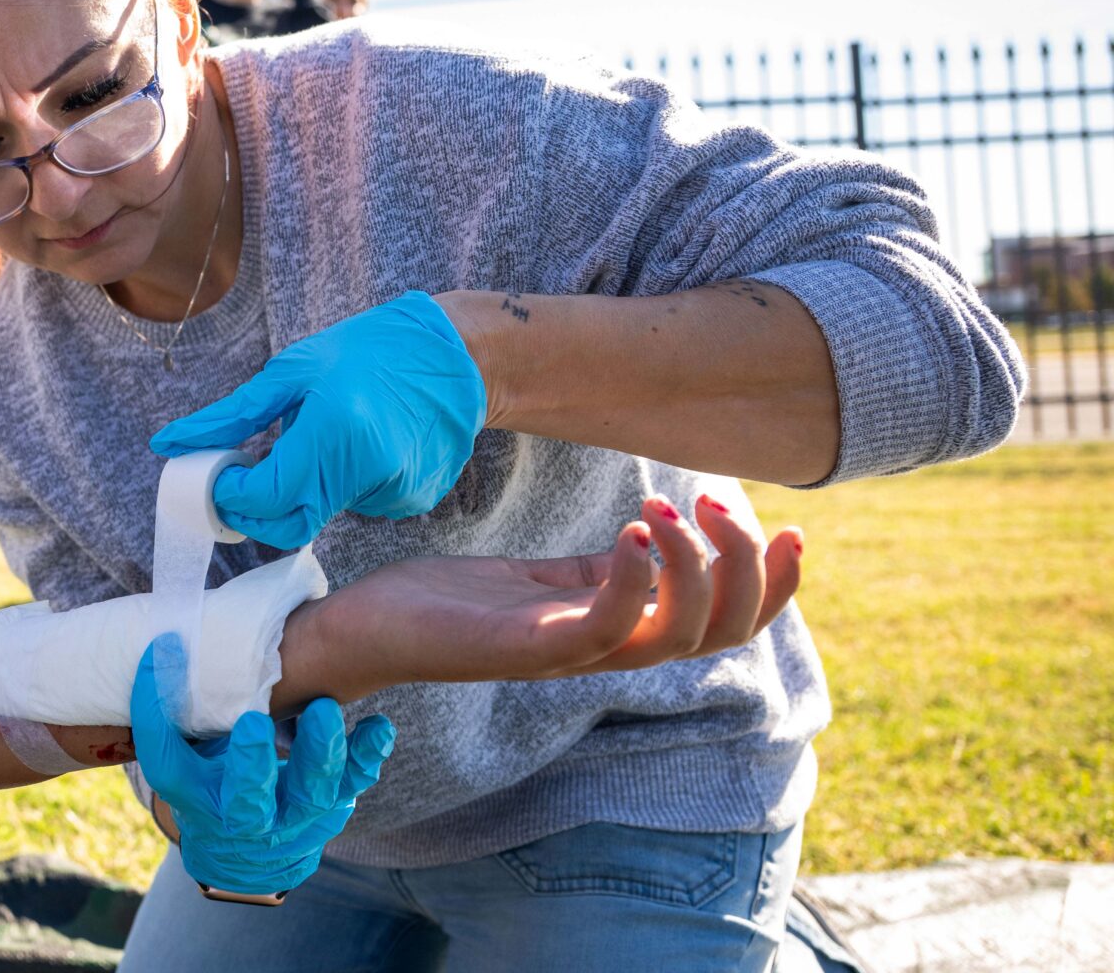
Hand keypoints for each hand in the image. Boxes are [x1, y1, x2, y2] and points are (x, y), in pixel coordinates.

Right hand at [130, 633, 393, 897]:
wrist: (245, 855)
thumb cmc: (207, 786)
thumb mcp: (184, 761)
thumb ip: (178, 717)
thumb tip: (170, 647)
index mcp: (197, 802)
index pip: (169, 768)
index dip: (157, 719)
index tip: (167, 657)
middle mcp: (244, 821)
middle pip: (247, 803)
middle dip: (251, 765)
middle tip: (254, 721)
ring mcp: (294, 819)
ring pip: (310, 796)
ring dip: (320, 753)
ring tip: (324, 709)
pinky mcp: (331, 808)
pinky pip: (352, 786)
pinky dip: (367, 757)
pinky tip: (379, 726)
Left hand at [151, 291, 484, 545]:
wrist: (455, 358)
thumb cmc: (368, 352)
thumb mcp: (291, 371)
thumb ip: (230, 417)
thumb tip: (168, 444)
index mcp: (335, 433)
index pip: (265, 496)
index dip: (231, 494)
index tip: (219, 474)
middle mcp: (369, 471)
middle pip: (290, 525)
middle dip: (256, 511)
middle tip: (244, 478)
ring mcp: (397, 492)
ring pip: (323, 512)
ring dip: (303, 488)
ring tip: (324, 435)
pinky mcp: (414, 500)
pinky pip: (357, 504)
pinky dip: (340, 484)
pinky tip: (358, 444)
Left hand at [305, 493, 805, 694]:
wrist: (369, 629)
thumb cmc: (451, 604)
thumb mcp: (540, 579)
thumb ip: (599, 571)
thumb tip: (655, 538)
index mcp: (620, 629)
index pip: (729, 622)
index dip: (775, 583)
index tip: (791, 526)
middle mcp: (608, 650)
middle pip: (724, 631)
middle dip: (748, 568)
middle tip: (717, 504)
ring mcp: (571, 655)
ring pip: (680, 634)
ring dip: (694, 568)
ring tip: (668, 510)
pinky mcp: (529, 651)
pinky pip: (608, 629)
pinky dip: (635, 581)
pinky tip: (634, 533)